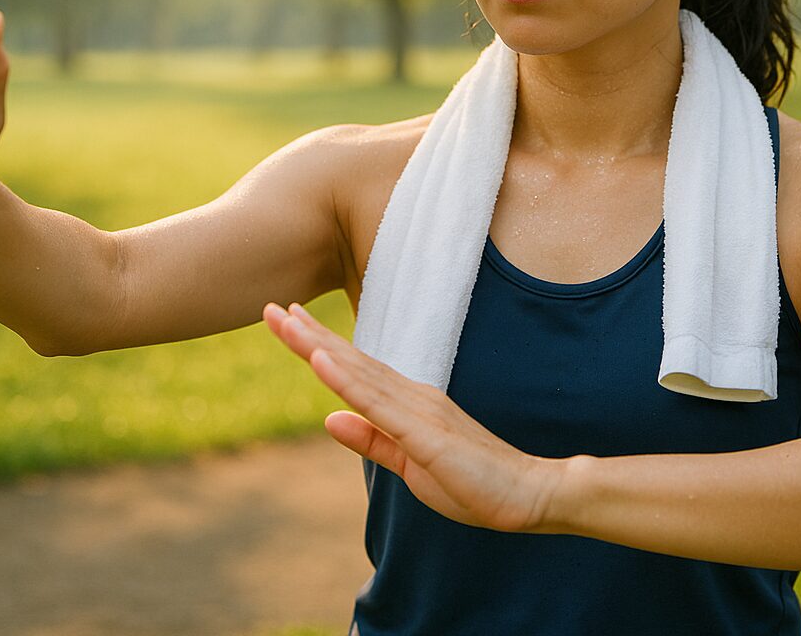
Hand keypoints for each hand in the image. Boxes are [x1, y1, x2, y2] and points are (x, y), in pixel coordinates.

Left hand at [263, 301, 568, 534]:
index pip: (355, 370)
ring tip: (286, 321)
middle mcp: (411, 396)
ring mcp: (418, 410)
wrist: (528, 494)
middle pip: (351, 360)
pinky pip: (377, 403)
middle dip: (308, 334)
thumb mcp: (409, 465)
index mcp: (407, 404)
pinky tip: (320, 360)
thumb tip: (328, 418)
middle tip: (272, 307)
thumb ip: (371, 440)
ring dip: (319, 346)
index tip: (288, 321)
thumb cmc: (474, 483)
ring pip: (359, 372)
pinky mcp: (425, 433)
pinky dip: (346, 379)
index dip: (319, 345)